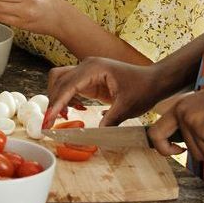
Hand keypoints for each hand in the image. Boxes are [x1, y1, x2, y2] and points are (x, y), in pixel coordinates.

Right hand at [45, 56, 166, 128]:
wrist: (154, 81)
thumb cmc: (143, 89)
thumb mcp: (127, 107)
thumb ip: (110, 120)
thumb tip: (95, 136)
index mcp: (94, 68)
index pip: (68, 85)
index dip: (56, 103)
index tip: (49, 119)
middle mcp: (87, 66)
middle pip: (59, 80)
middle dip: (53, 101)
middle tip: (50, 123)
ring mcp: (88, 71)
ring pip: (62, 81)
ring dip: (58, 98)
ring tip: (62, 117)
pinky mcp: (90, 78)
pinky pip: (71, 85)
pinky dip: (67, 97)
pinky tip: (74, 110)